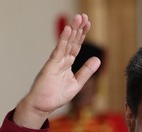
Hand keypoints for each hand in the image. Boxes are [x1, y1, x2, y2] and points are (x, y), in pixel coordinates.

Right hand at [13, 13, 100, 128]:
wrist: (43, 106)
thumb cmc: (56, 96)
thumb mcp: (77, 84)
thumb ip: (86, 71)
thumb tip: (97, 59)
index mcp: (67, 64)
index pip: (76, 46)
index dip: (82, 35)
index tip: (87, 23)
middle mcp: (61, 60)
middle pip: (72, 42)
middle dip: (78, 29)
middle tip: (83, 16)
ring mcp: (55, 62)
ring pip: (65, 43)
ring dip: (72, 30)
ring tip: (78, 18)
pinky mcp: (50, 66)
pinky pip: (58, 51)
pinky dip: (63, 40)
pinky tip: (68, 30)